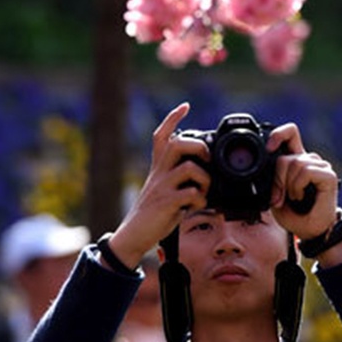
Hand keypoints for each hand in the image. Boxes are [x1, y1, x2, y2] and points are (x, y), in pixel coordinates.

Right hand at [108, 103, 210, 268]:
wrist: (133, 235)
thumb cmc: (153, 213)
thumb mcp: (163, 190)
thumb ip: (179, 179)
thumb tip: (206, 174)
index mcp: (158, 167)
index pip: (161, 136)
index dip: (173, 119)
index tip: (185, 106)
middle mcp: (158, 173)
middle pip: (177, 144)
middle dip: (198, 147)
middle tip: (208, 160)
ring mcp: (162, 187)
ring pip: (188, 168)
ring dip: (205, 179)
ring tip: (204, 190)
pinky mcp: (166, 203)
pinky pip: (190, 194)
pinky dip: (200, 199)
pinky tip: (197, 206)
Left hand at [267, 122, 339, 239]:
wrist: (311, 232)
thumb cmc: (294, 215)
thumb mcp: (275, 195)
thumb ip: (273, 177)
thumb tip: (268, 160)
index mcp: (296, 160)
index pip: (290, 133)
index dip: (278, 134)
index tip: (268, 148)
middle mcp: (309, 160)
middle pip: (285, 156)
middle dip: (277, 179)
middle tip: (278, 198)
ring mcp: (320, 167)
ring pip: (294, 163)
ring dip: (288, 185)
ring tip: (294, 198)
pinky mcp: (328, 175)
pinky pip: (305, 171)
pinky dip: (298, 186)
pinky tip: (300, 196)